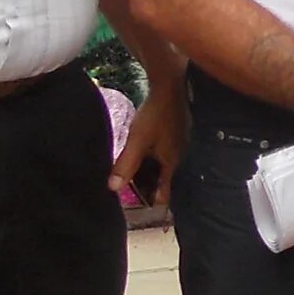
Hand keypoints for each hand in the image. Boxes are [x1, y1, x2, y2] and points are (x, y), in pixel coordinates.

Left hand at [113, 74, 184, 204]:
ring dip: (154, 174)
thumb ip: (126, 165)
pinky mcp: (178, 136)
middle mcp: (179, 158)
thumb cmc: (155, 115)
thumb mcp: (137, 141)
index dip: (152, 202)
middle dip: (151, 189)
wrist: (172, 87)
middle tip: (133, 194)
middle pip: (165, 181)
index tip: (139, 208)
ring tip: (137, 176)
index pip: (165, 192)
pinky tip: (146, 156)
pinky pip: (166, 156)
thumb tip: (113, 188)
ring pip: (166, 168)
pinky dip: (156, 161)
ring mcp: (181, 146)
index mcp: (172, 163)